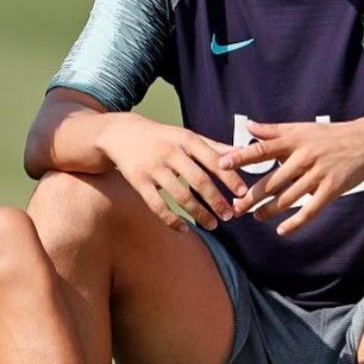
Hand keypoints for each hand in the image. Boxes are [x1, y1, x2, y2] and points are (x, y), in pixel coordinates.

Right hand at [97, 113, 247, 231]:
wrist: (120, 134)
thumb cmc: (162, 137)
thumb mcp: (186, 136)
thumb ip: (213, 146)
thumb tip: (242, 152)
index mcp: (186, 139)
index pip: (213, 160)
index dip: (229, 177)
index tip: (242, 193)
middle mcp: (170, 152)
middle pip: (199, 180)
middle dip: (216, 200)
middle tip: (229, 216)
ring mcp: (153, 168)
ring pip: (180, 196)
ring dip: (198, 213)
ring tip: (212, 225)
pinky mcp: (138, 181)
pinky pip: (157, 206)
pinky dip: (172, 220)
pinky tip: (184, 229)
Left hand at [220, 119, 363, 234]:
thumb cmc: (329, 135)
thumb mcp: (301, 128)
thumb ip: (274, 130)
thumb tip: (249, 126)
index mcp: (294, 142)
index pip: (262, 149)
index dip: (241, 157)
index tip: (222, 164)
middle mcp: (304, 158)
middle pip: (272, 180)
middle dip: (251, 196)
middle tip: (235, 207)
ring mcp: (318, 174)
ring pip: (288, 197)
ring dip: (269, 210)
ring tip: (255, 217)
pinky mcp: (332, 189)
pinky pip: (311, 209)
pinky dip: (296, 221)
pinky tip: (282, 230)